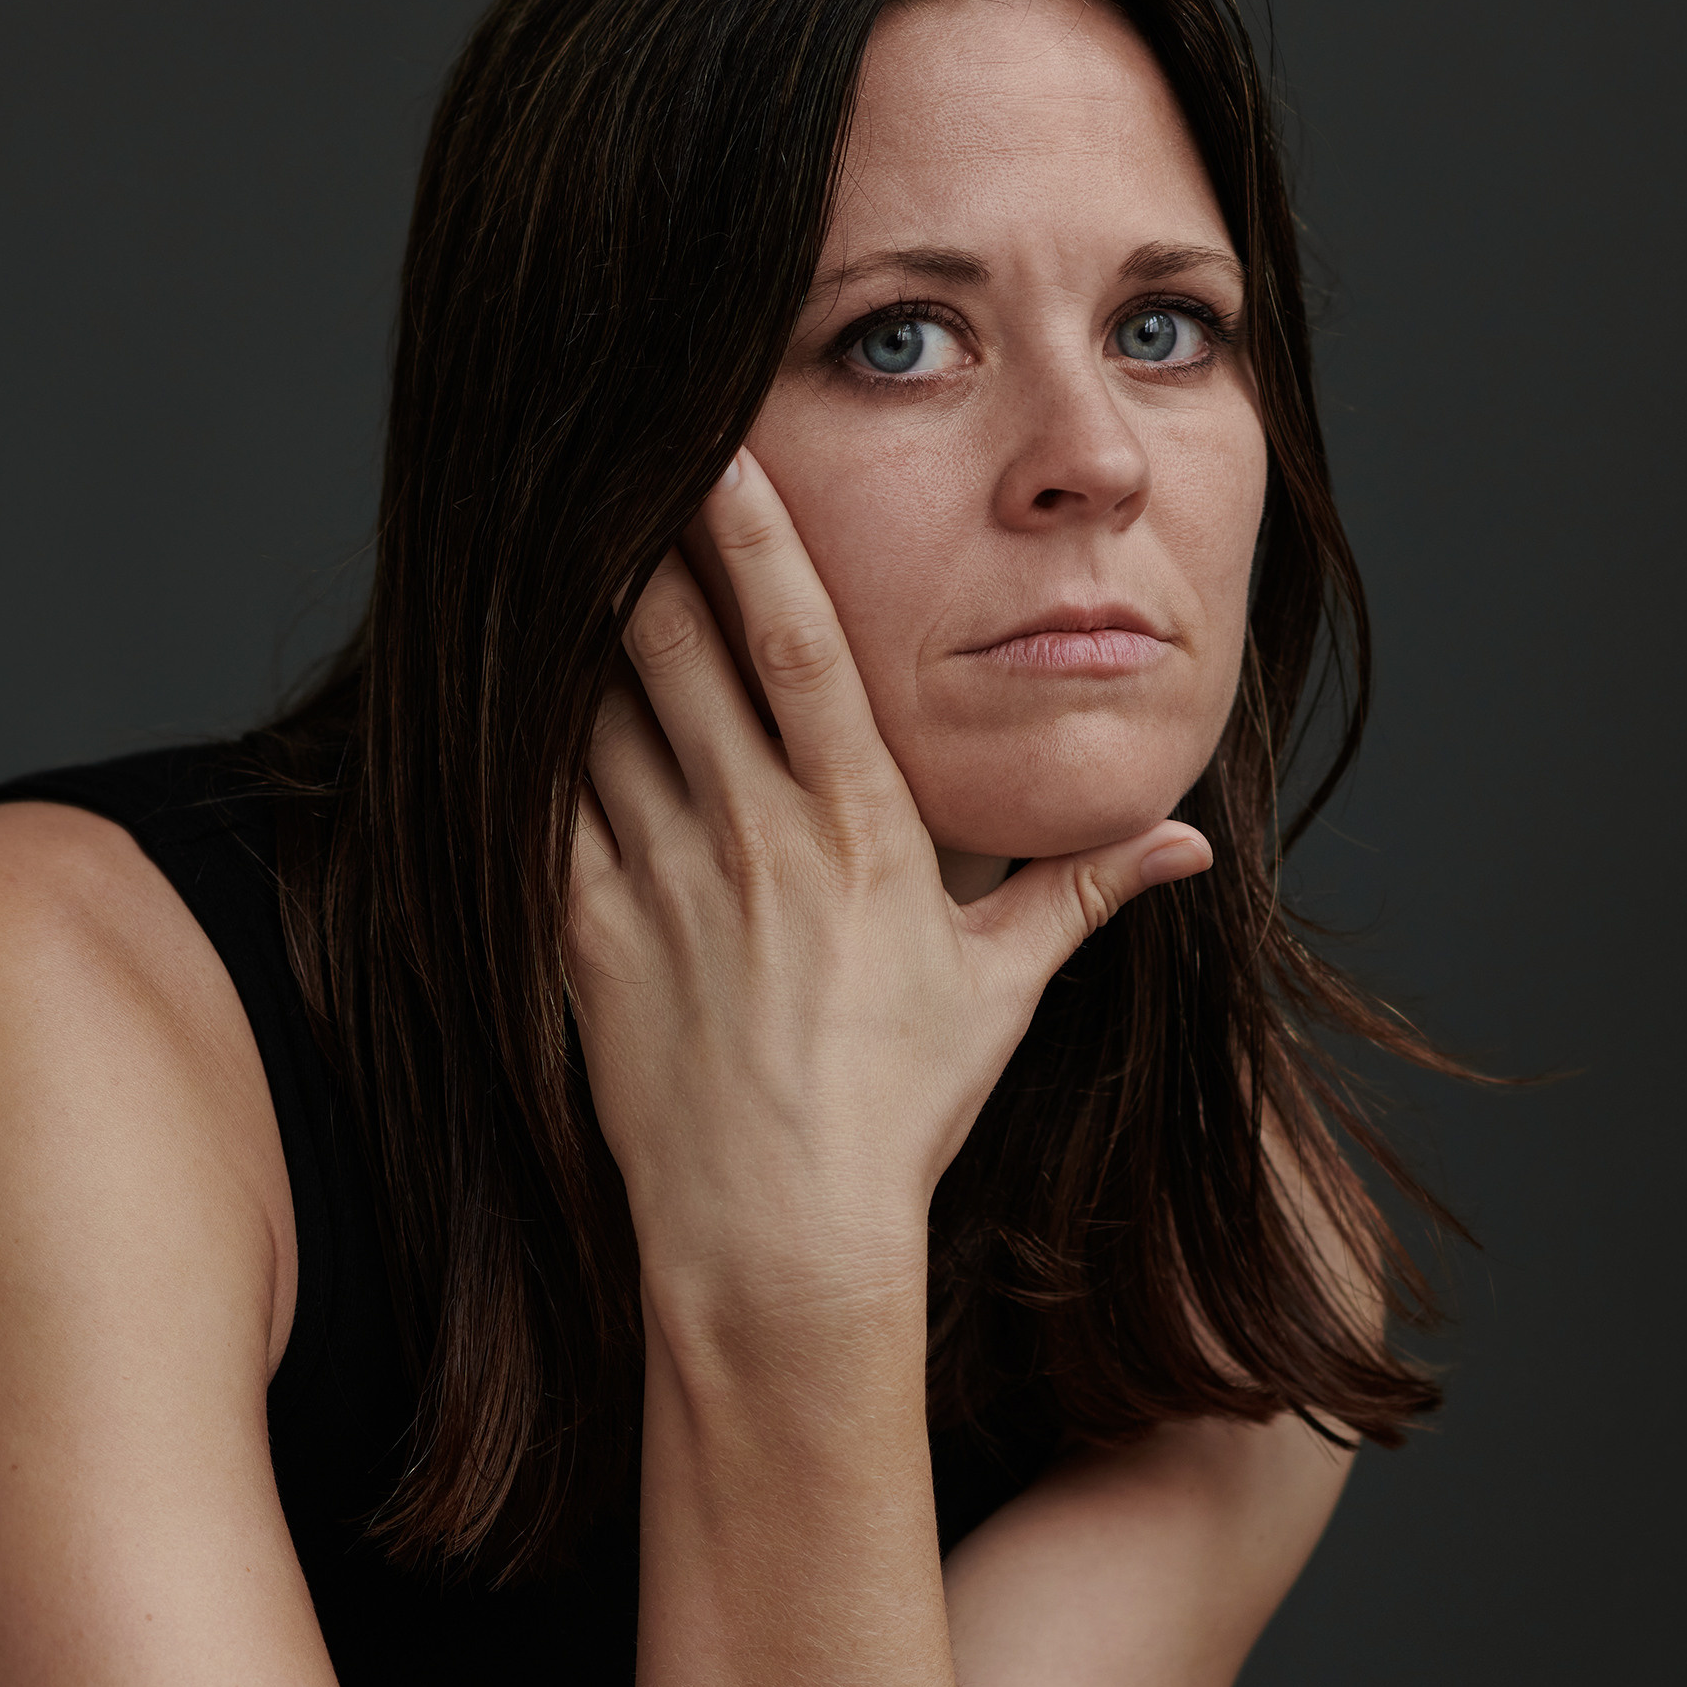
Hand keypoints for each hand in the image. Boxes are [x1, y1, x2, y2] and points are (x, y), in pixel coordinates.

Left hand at [567, 451, 1210, 1334]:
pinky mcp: (586, 940)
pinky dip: (520, 745)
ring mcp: (660, 883)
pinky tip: (499, 689)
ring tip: (545, 552)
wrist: (782, 1238)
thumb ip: (1083, 894)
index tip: (718, 448)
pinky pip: (539, 810)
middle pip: (674, 649)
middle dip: (637, 546)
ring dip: (571, 633)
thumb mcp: (1001, 992)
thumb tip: (1186, 840)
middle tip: (602, 464)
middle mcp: (753, 835)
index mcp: (860, 828)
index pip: (799, 644)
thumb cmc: (901, 1115)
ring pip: (594, 715)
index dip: (754, 535)